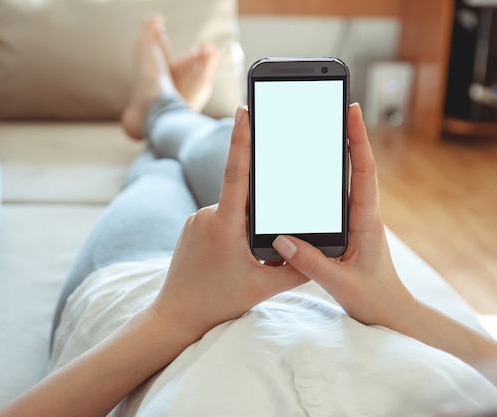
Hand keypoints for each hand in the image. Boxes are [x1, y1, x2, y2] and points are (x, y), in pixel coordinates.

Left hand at [151, 106, 307, 342]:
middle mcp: (206, 216)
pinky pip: (219, 217)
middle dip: (261, 211)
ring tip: (243, 261)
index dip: (243, 139)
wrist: (175, 316)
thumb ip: (296, 268)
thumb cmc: (216, 302)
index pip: (238, 173)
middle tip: (257, 245)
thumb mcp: (264, 288)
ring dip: (246, 225)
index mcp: (224, 225)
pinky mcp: (191, 227)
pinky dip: (233, 229)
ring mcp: (195, 220)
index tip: (245, 111)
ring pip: (232, 210)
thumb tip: (321, 251)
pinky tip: (232, 257)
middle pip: (243, 197)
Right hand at [272, 103, 415, 329]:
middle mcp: (365, 214)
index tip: (351, 111)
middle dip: (351, 134)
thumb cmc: (373, 299)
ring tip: (328, 127)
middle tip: (339, 107)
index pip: (364, 171)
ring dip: (344, 151)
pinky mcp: (352, 227)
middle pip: (359, 166)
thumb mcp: (339, 283)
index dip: (358, 139)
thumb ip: (311, 262)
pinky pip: (342, 195)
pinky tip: (318, 170)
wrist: (391, 312)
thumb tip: (282, 239)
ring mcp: (359, 219)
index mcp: (366, 221)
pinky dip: (335, 175)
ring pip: (352, 178)